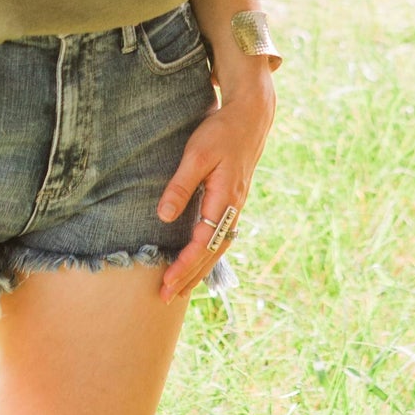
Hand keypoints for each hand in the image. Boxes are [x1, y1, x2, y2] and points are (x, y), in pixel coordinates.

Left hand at [157, 78, 273, 303]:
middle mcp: (233, 209)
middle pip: (212, 253)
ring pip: (218, 247)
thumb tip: (164, 216)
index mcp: (225, 200)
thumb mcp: (196, 154)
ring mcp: (234, 206)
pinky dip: (208, 254)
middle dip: (190, 276)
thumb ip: (180, 185)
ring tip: (180, 289)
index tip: (167, 282)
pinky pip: (220, 236)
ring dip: (199, 269)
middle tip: (167, 297)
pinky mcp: (232, 201)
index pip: (203, 243)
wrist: (250, 117)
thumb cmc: (221, 131)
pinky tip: (198, 261)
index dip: (185, 265)